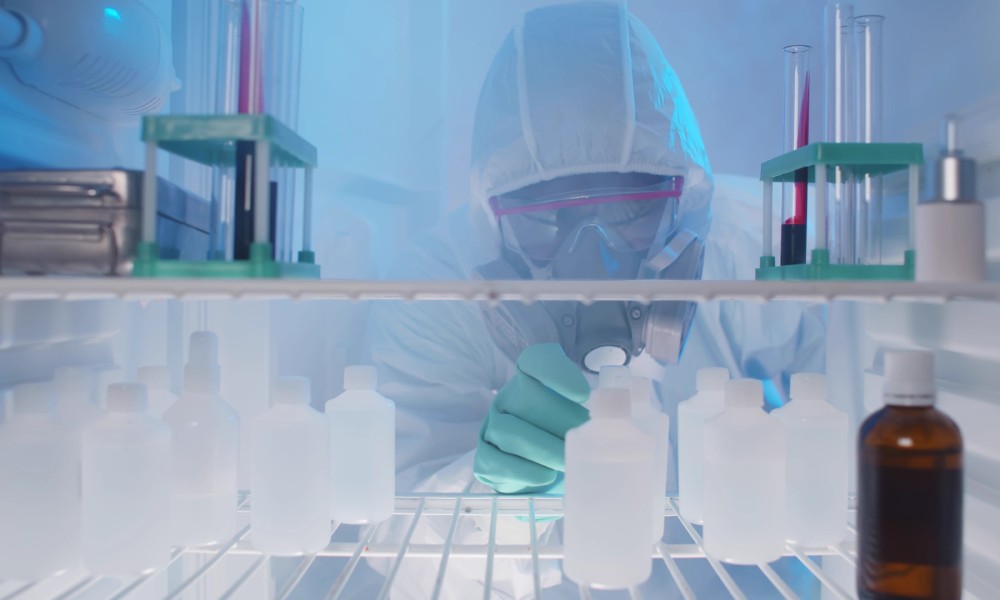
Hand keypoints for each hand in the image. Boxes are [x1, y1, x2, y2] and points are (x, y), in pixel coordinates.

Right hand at [473, 344, 589, 493]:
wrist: (541, 471)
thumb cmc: (567, 437)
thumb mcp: (584, 417)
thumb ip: (601, 408)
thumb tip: (622, 407)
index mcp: (531, 380)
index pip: (535, 361)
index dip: (556, 373)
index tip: (582, 394)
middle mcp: (508, 397)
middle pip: (527, 398)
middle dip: (560, 421)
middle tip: (585, 441)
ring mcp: (493, 426)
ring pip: (509, 430)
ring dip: (543, 449)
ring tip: (567, 463)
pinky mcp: (485, 457)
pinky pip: (495, 460)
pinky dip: (522, 471)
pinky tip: (545, 476)